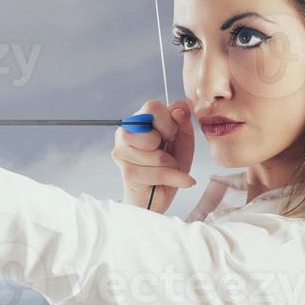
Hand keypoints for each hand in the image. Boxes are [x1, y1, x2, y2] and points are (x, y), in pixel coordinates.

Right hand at [112, 98, 195, 212]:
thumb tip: (181, 106)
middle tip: (167, 150)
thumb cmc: (168, 168)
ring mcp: (122, 153)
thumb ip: (182, 122)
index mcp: (137, 122)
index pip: (151, 106)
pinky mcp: (127, 172)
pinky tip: (178, 180)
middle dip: (167, 139)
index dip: (168, 120)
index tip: (171, 134)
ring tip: (166, 167)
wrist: (157, 198)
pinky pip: (159, 171)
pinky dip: (175, 177)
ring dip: (170, 163)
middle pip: (147, 123)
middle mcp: (124, 134)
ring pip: (155, 152)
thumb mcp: (182, 142)